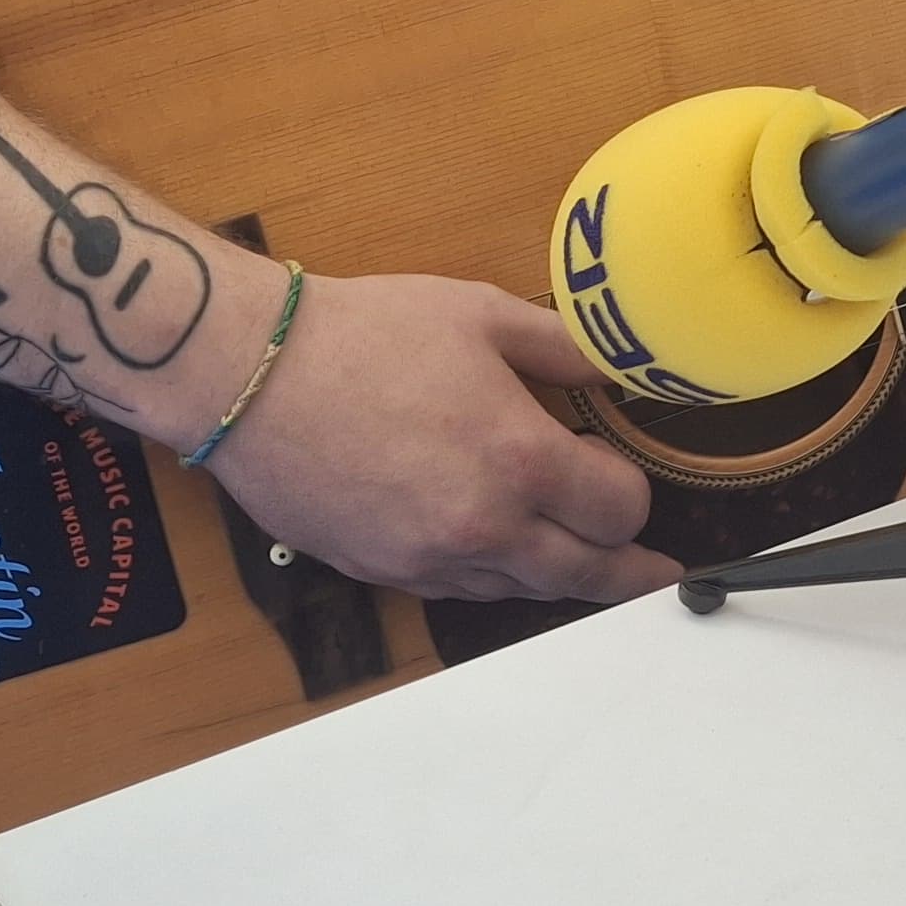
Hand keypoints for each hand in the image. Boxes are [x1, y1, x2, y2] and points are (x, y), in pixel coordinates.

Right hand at [203, 271, 678, 604]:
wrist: (250, 374)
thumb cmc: (366, 334)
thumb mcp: (483, 314)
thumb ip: (563, 347)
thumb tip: (618, 366)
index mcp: (521, 460)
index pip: (619, 512)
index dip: (634, 496)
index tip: (623, 474)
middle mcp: (483, 526)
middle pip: (584, 575)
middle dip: (627, 573)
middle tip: (655, 574)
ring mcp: (427, 560)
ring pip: (519, 591)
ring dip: (556, 576)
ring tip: (584, 566)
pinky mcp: (379, 572)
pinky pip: (457, 591)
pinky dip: (490, 576)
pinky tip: (497, 552)